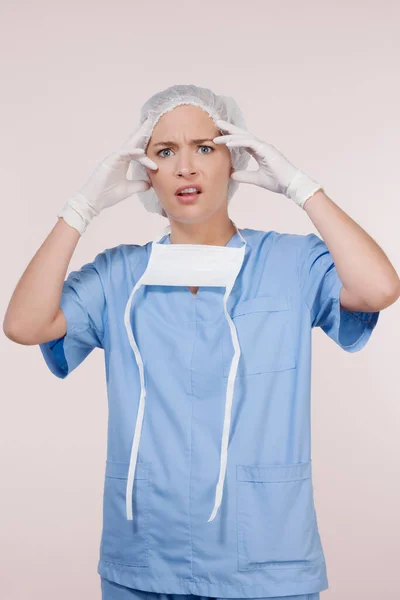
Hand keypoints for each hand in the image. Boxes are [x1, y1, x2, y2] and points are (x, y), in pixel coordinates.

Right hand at [58, 119, 158, 233]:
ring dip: (139, 138)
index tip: (157, 164)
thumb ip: (139, 185)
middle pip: (133, 143)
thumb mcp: (128, 189)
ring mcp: (113, 158)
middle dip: (142, 133)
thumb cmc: (107, 194)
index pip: (137, 152)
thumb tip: (150, 183)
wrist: (94, 201)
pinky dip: (132, 152)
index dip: (147, 153)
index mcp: (123, 162)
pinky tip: (141, 152)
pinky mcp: (109, 161)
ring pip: (129, 146)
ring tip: (149, 129)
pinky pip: (123, 154)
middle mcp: (119, 158)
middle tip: (151, 121)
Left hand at [213, 119, 321, 208]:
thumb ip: (245, 176)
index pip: (243, 142)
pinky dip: (238, 142)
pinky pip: (249, 143)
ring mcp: (264, 147)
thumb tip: (232, 175)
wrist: (291, 185)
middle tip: (217, 122)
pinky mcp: (266, 150)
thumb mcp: (257, 179)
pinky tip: (228, 142)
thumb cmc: (278, 182)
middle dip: (229, 129)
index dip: (231, 138)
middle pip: (242, 135)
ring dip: (230, 135)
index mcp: (260, 152)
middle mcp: (261, 146)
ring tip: (218, 135)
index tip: (220, 136)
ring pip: (244, 137)